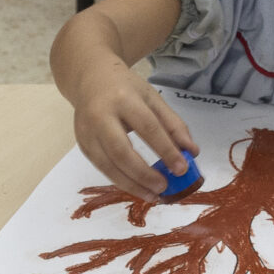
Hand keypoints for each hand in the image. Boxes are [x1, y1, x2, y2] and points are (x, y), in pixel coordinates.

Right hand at [72, 72, 197, 202]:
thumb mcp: (152, 98)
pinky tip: (137, 187)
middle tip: (164, 187)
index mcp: (123, 99)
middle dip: (144, 174)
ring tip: (153, 195)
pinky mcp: (82, 145)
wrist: (89, 78)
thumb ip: (173, 124)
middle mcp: (100, 116)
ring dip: (132, 185)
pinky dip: (121, 181)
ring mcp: (87, 132)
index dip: (165, 150)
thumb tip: (191, 152)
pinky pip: (102, 168)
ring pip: (108, 165)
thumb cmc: (125, 88)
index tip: (181, 168)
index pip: (147, 128)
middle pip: (121, 151)